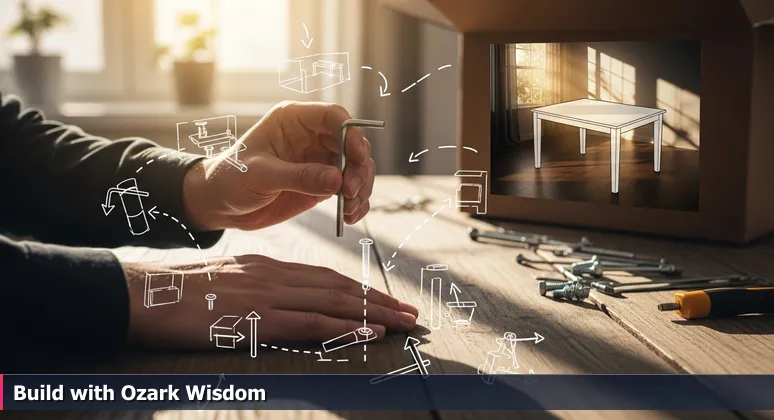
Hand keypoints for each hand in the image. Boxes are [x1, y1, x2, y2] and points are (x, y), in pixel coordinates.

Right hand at [121, 255, 417, 348]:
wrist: (142, 294)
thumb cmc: (176, 294)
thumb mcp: (223, 284)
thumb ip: (254, 289)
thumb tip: (277, 303)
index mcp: (266, 267)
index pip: (324, 276)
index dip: (358, 289)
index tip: (383, 300)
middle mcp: (274, 274)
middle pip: (338, 286)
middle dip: (378, 300)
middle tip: (409, 313)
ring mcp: (267, 293)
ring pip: (333, 300)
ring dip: (373, 312)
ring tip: (402, 322)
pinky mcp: (258, 316)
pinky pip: (311, 320)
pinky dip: (344, 325)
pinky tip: (369, 330)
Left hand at [182, 101, 375, 230]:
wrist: (220, 204)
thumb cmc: (230, 178)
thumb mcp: (260, 175)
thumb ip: (299, 176)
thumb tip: (336, 180)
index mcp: (294, 120)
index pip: (334, 117)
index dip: (351, 134)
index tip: (357, 157)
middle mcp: (312, 137)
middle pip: (352, 144)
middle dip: (358, 168)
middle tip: (350, 192)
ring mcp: (319, 160)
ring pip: (356, 168)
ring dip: (361, 188)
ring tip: (350, 210)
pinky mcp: (322, 183)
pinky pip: (349, 189)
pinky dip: (355, 203)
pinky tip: (351, 217)